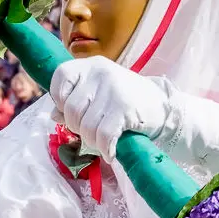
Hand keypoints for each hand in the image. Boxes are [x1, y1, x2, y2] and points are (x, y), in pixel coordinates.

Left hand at [50, 56, 168, 160]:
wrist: (164, 107)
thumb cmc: (125, 101)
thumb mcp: (98, 94)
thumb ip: (75, 101)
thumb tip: (54, 114)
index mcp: (91, 65)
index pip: (60, 76)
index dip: (60, 98)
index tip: (72, 111)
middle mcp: (101, 73)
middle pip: (71, 109)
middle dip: (78, 127)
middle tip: (93, 131)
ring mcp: (113, 89)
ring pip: (86, 126)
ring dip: (92, 141)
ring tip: (104, 140)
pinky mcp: (125, 108)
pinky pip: (102, 136)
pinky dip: (105, 149)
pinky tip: (110, 151)